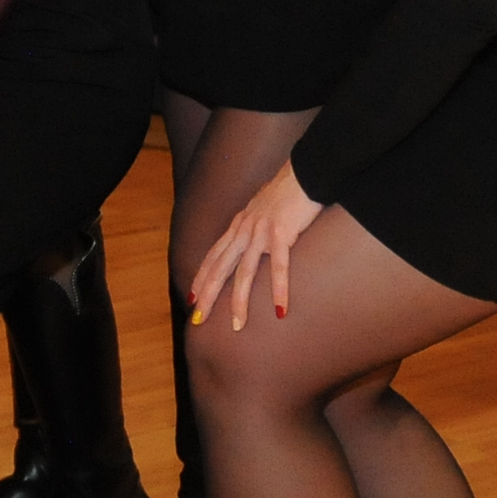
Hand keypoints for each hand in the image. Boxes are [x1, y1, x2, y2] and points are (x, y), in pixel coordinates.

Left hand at [189, 164, 323, 328]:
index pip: (214, 256)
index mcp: (239, 225)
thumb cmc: (289, 191)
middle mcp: (244, 230)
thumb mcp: (263, 209)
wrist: (305, 172)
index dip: (201, 278)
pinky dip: (279, 290)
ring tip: (237, 325)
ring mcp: (260, 232)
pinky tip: (279, 310)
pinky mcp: (281, 233)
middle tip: (198, 319)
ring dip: (240, 302)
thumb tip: (254, 239)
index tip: (192, 298)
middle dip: (207, 295)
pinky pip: (279, 267)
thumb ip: (255, 225)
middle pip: (220, 268)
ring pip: (244, 273)